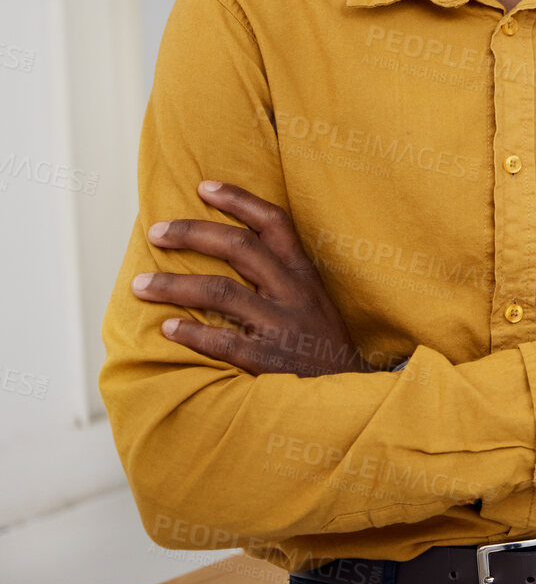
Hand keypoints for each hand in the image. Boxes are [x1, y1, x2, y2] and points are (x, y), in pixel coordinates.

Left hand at [133, 181, 369, 376]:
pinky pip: (223, 342)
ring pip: (222, 292)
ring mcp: (282, 327)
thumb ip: (282, 277)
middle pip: (240, 248)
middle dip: (193, 234)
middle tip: (157, 232)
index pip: (274, 223)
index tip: (204, 187)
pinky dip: (192, 333)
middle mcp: (294, 293)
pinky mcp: (269, 361)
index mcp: (304, 274)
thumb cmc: (321, 345)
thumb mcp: (314, 301)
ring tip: (141, 285)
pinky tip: (168, 328)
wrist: (348, 395)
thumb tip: (232, 251)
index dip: (239, 200)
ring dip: (175, 285)